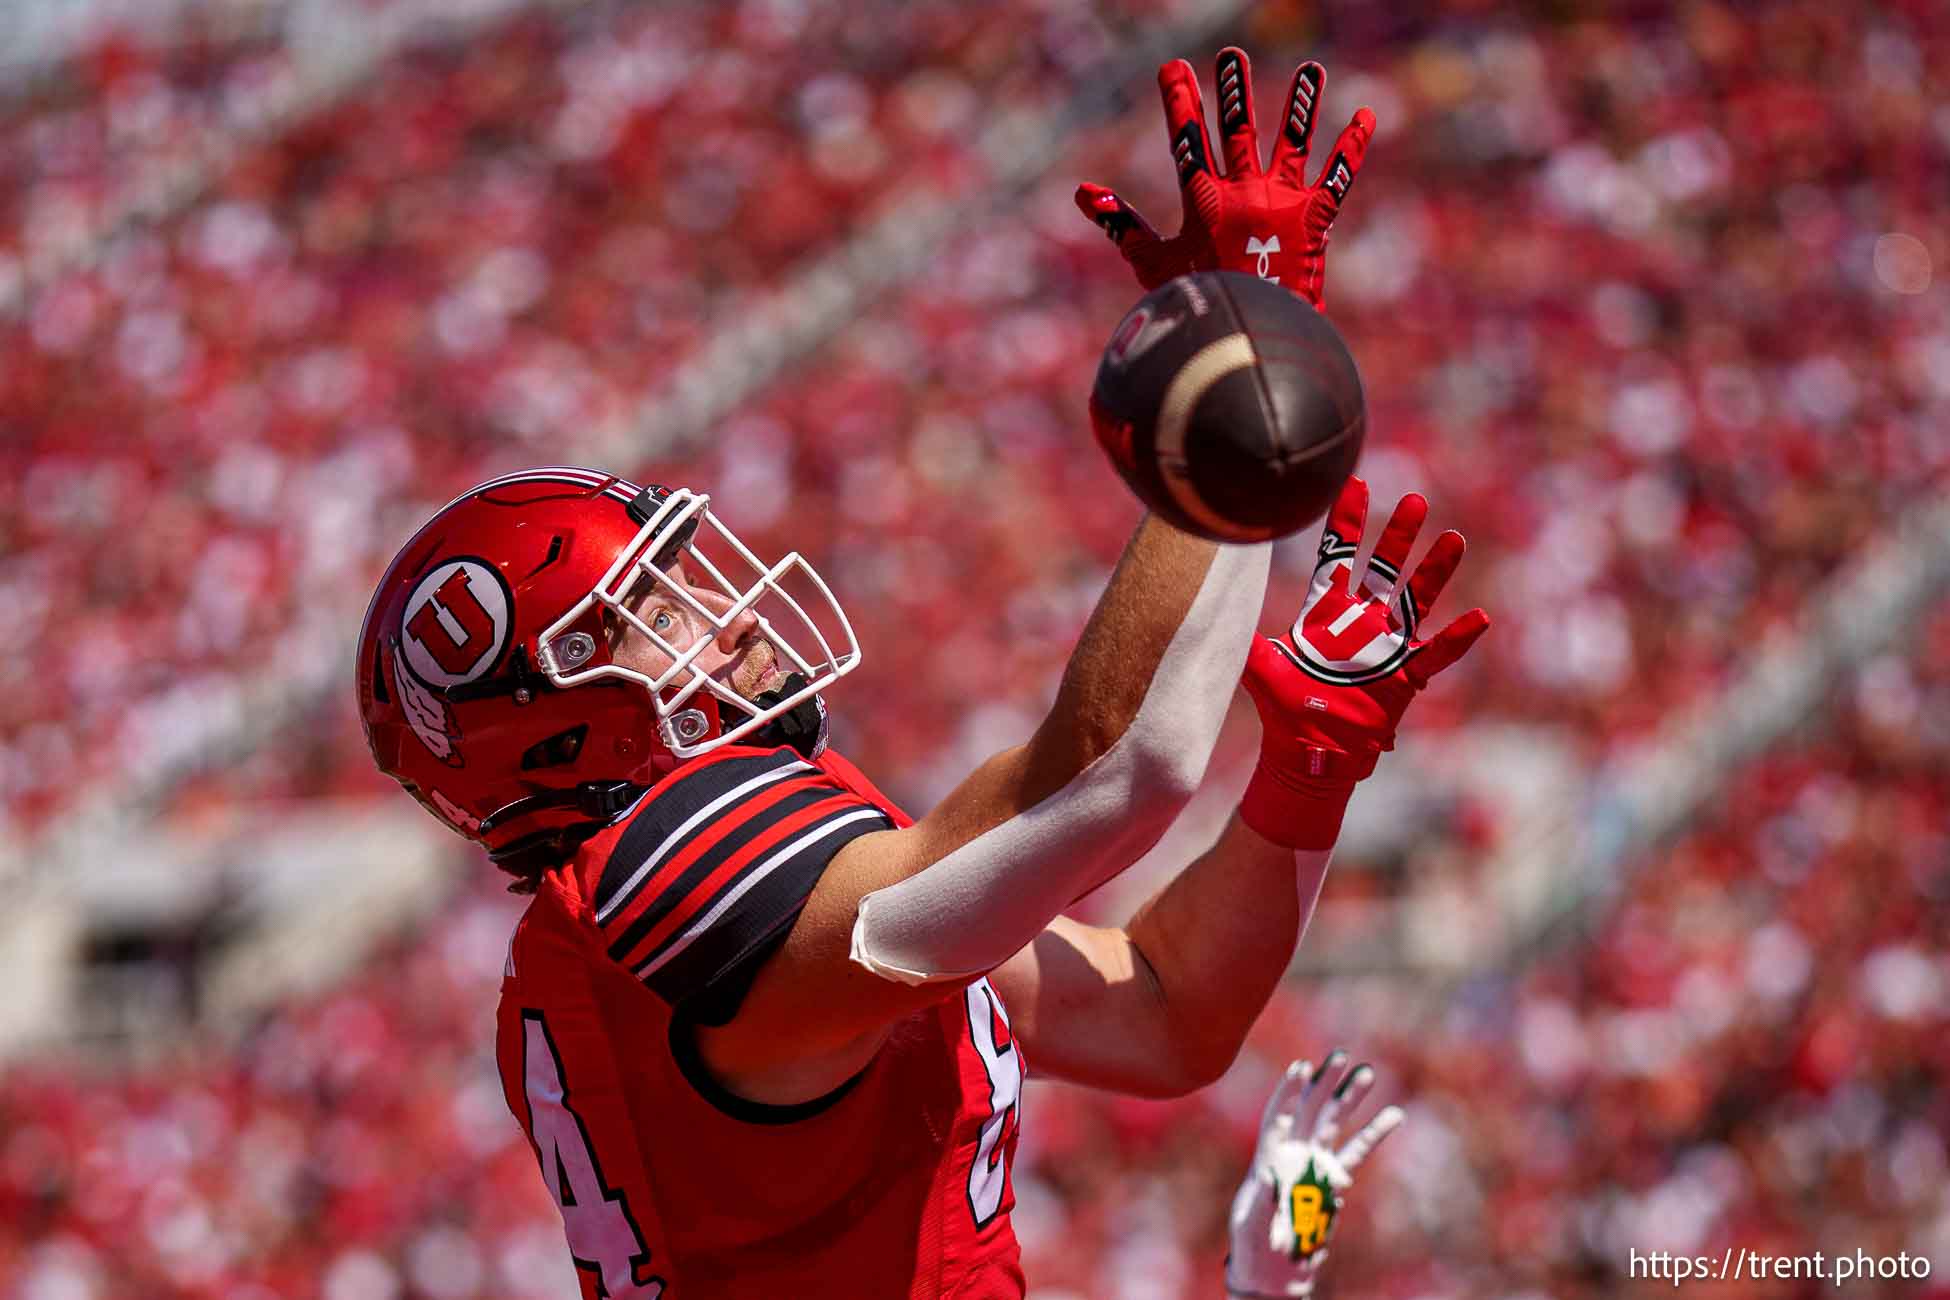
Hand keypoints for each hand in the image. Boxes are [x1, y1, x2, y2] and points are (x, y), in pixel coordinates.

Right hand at [1076, 48, 1375, 310]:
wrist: (1247, 335)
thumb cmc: (1196, 304)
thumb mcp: (1152, 264)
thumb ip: (1121, 226)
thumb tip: (1084, 192)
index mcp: (1202, 200)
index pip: (1187, 140)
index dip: (1179, 102)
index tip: (1174, 69)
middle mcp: (1242, 192)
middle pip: (1238, 130)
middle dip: (1233, 91)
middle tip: (1231, 57)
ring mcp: (1281, 202)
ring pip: (1293, 141)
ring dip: (1301, 105)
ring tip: (1310, 71)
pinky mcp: (1313, 220)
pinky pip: (1338, 176)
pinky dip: (1352, 147)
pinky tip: (1365, 115)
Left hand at [1225, 1051, 1402, 1298]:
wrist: (1274, 1268)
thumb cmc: (1254, 1246)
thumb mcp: (1253, 1226)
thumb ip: (1264, 1203)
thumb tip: (1274, 1178)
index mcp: (1268, 1159)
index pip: (1278, 1117)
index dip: (1288, 1093)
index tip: (1301, 1067)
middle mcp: (1292, 1154)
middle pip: (1310, 1111)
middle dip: (1325, 1084)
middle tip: (1342, 1057)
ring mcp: (1314, 1164)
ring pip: (1334, 1124)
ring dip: (1349, 1099)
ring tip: (1367, 1072)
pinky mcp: (1332, 1180)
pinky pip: (1356, 1153)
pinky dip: (1373, 1134)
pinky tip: (1393, 1114)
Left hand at [1239, 476, 1487, 847]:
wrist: (1309, 752)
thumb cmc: (1286, 711)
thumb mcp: (1261, 671)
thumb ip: (1245, 641)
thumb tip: (1213, 613)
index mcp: (1327, 613)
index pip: (1338, 557)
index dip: (1346, 524)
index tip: (1354, 483)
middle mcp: (1362, 622)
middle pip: (1384, 569)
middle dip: (1398, 536)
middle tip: (1415, 499)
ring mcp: (1387, 647)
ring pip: (1417, 600)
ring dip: (1435, 571)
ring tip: (1454, 539)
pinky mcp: (1404, 678)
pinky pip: (1437, 654)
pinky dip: (1457, 638)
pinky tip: (1479, 618)